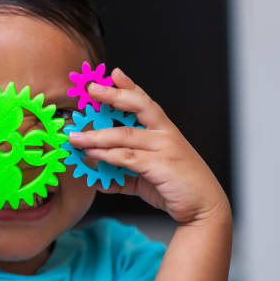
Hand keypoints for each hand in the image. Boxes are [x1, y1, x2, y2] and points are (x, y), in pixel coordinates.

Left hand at [68, 68, 229, 224]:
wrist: (204, 207)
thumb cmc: (177, 186)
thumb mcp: (148, 175)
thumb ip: (124, 172)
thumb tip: (98, 177)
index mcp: (164, 130)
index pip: (144, 101)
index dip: (129, 86)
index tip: (114, 73)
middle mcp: (165, 134)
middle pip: (137, 106)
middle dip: (112, 95)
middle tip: (91, 89)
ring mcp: (164, 148)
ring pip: (124, 135)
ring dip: (96, 136)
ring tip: (75, 137)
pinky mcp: (160, 166)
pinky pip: (127, 157)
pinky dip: (106, 157)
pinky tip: (91, 156)